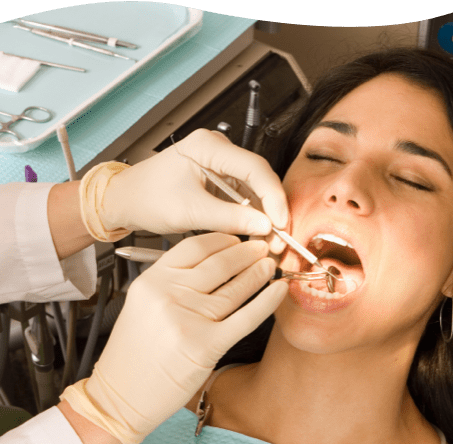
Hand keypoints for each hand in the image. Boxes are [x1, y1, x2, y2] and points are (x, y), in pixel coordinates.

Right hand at [60, 233, 287, 443]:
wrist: (120, 398)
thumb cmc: (133, 355)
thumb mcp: (143, 306)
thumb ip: (172, 282)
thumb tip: (215, 262)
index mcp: (151, 281)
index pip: (195, 247)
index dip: (224, 239)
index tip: (238, 238)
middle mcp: (168, 295)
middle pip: (219, 263)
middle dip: (247, 252)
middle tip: (263, 246)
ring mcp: (188, 320)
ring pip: (235, 288)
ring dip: (259, 273)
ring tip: (270, 265)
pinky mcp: (206, 345)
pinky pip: (246, 317)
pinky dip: (267, 302)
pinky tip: (279, 290)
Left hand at [100, 129, 288, 251]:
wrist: (125, 201)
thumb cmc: (146, 198)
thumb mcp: (189, 211)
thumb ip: (230, 218)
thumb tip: (265, 226)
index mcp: (208, 146)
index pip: (255, 168)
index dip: (273, 197)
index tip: (281, 223)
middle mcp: (218, 150)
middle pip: (260, 178)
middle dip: (272, 209)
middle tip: (280, 237)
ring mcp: (221, 164)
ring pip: (255, 190)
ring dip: (264, 216)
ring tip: (270, 241)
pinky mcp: (220, 180)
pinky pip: (244, 198)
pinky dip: (252, 217)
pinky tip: (257, 234)